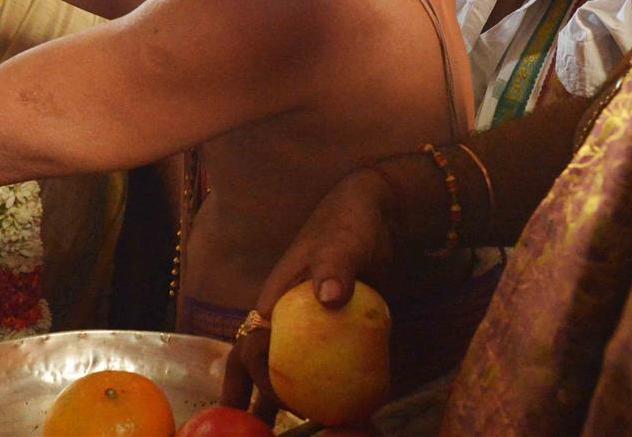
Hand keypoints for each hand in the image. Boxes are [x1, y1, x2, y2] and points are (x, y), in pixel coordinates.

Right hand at [220, 169, 394, 421]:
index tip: (282, 400)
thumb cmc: (351, 224)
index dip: (258, 377)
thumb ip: (335, 267)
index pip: (253, 345)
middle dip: (252, 397)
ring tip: (292, 432)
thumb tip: (330, 298)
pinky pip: (323, 364)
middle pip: (258, 362)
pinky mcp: (333, 330)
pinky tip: (343, 414)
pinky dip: (324, 388)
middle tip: (257, 431)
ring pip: (288, 367)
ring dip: (284, 399)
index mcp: (275, 300)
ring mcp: (308, 326)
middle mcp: (285, 317)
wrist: (379, 215)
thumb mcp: (343, 244)